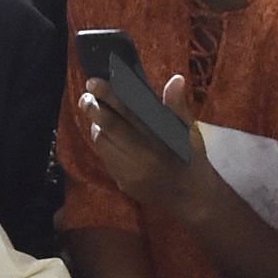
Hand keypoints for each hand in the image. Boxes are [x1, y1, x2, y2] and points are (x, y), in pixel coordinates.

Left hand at [75, 72, 210, 214]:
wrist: (191, 198)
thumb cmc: (192, 160)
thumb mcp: (191, 133)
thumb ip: (178, 107)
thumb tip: (175, 79)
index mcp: (158, 143)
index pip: (127, 114)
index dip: (108, 96)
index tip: (94, 82)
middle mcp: (140, 159)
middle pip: (108, 129)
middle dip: (93, 109)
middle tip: (85, 96)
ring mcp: (128, 174)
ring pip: (102, 144)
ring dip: (97, 126)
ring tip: (98, 113)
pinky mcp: (122, 183)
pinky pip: (106, 158)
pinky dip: (104, 143)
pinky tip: (108, 135)